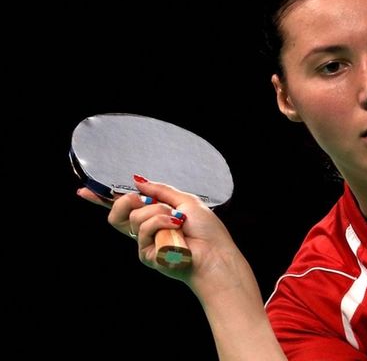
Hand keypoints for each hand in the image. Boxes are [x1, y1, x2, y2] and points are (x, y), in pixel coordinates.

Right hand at [77, 177, 239, 286]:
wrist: (215, 254)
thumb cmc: (206, 230)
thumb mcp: (185, 201)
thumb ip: (160, 190)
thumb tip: (137, 179)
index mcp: (154, 217)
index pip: (123, 208)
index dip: (102, 200)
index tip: (83, 191)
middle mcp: (145, 231)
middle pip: (117, 213)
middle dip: (129, 200)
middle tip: (147, 201)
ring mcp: (144, 244)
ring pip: (134, 218)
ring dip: (158, 212)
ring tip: (177, 221)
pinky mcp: (145, 254)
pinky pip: (144, 229)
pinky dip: (162, 223)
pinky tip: (176, 229)